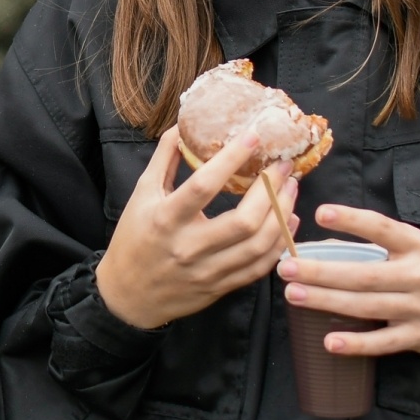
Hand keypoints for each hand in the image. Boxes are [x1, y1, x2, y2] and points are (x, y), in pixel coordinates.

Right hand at [95, 125, 298, 329]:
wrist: (128, 294)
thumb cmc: (133, 238)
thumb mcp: (141, 194)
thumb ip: (164, 159)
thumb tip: (183, 125)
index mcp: (166, 218)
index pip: (203, 186)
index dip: (230, 159)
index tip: (253, 137)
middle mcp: (189, 247)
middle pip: (243, 221)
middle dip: (270, 190)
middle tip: (284, 166)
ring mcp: (208, 271)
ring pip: (258, 245)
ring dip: (282, 215)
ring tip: (290, 189)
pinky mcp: (221, 287)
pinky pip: (259, 267)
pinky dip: (279, 242)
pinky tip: (288, 222)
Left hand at [277, 204, 419, 359]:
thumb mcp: (415, 249)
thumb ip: (377, 245)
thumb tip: (325, 245)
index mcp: (415, 246)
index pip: (382, 229)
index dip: (353, 221)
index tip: (322, 213)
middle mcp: (417, 276)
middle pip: (364, 274)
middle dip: (321, 271)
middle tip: (286, 267)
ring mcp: (418, 309)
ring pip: (367, 306)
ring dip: (327, 302)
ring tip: (294, 295)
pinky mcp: (419, 337)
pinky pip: (383, 343)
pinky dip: (356, 344)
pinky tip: (329, 342)